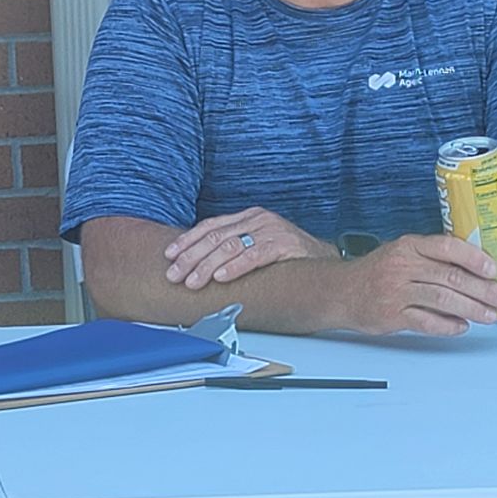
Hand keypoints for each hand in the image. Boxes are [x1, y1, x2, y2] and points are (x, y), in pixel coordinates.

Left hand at [163, 207, 331, 288]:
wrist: (327, 264)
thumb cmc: (289, 258)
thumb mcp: (258, 245)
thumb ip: (234, 248)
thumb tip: (198, 263)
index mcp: (248, 217)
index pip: (210, 226)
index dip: (187, 240)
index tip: (169, 255)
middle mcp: (257, 219)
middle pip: (215, 236)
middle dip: (190, 257)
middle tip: (174, 274)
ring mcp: (271, 230)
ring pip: (230, 246)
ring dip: (207, 266)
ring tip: (193, 281)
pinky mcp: (284, 245)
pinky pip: (254, 255)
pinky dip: (235, 267)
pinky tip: (221, 277)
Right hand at [337, 233, 496, 336]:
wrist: (341, 291)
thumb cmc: (379, 271)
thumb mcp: (402, 253)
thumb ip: (432, 257)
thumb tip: (476, 269)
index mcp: (408, 245)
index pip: (446, 246)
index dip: (473, 258)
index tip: (494, 269)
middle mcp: (402, 266)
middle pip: (450, 276)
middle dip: (483, 289)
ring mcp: (396, 291)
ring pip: (443, 299)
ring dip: (472, 309)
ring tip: (491, 315)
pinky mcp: (392, 315)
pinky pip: (427, 322)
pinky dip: (449, 326)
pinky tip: (462, 326)